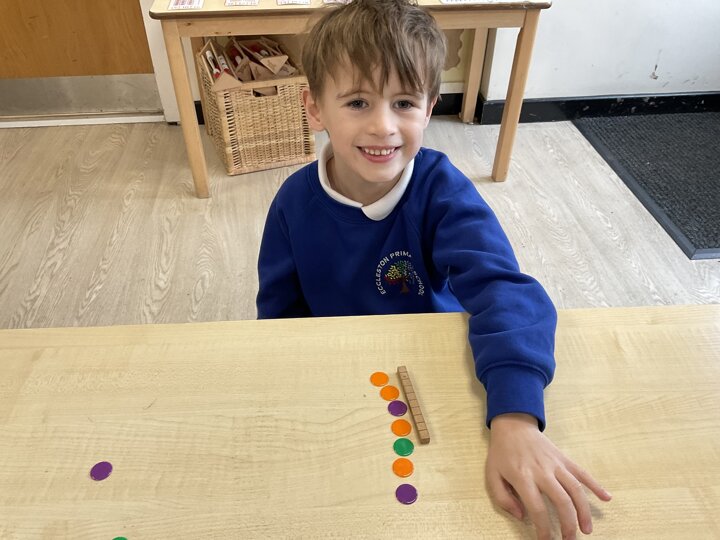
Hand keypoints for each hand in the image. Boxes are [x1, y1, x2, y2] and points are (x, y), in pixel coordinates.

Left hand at [486, 413, 611, 539]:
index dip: (543, 528)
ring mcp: (556, 464)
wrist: (513, 425)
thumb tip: (522, 517)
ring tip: (587, 530)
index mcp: (522, 476)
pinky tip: (606, 498)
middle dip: (568, 524)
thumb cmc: (501, 453)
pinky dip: (596, 485)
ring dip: (584, 511)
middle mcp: (542, 471)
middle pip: (561, 501)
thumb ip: (503, 498)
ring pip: (576, 489)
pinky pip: (583, 472)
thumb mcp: (492, 475)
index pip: (537, 508)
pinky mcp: (564, 458)